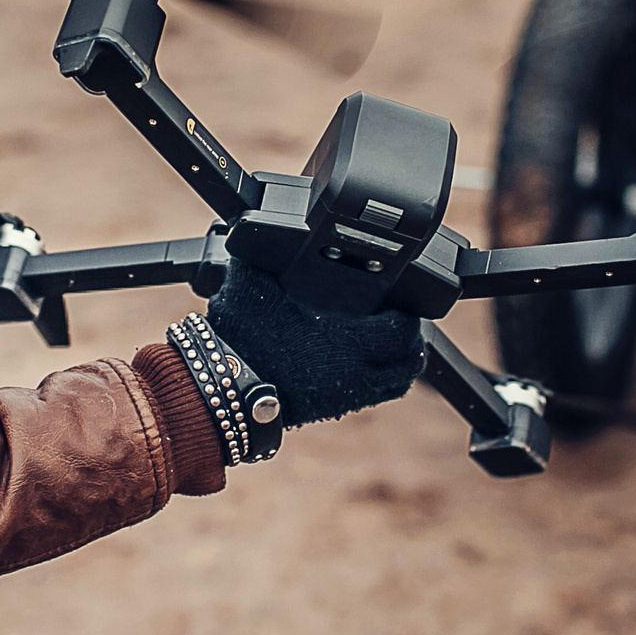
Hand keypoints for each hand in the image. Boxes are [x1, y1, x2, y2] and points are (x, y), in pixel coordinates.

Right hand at [206, 261, 422, 426]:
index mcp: (347, 343)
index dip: (408, 312)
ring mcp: (348, 396)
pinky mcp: (334, 407)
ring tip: (387, 335)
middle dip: (410, 337)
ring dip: (398, 358)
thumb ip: (259, 253)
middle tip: (397, 314)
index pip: (403, 331)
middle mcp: (355, 373)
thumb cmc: (242, 340)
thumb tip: (251, 227)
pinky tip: (362, 357)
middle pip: (410, 360)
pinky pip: (376, 395)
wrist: (225, 389)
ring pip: (397, 382)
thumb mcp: (251, 284)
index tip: (399, 294)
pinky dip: (380, 377)